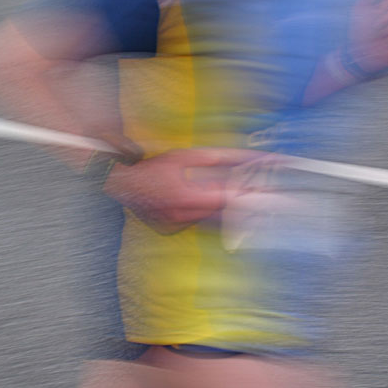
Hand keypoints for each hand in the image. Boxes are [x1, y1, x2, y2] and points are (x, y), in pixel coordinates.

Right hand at [104, 147, 266, 232]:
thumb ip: (208, 160)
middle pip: (222, 216)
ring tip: (252, 211)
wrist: (122, 185)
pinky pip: (198, 225)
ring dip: (230, 217)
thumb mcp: (181, 157)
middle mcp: (181, 216)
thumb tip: (234, 160)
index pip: (224, 199)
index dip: (245, 196)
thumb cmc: (152, 168)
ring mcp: (176, 226)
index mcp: (185, 197)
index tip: (264, 191)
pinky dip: (212, 220)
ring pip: (212, 224)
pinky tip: (226, 216)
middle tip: (265, 203)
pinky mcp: (172, 230)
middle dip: (243, 209)